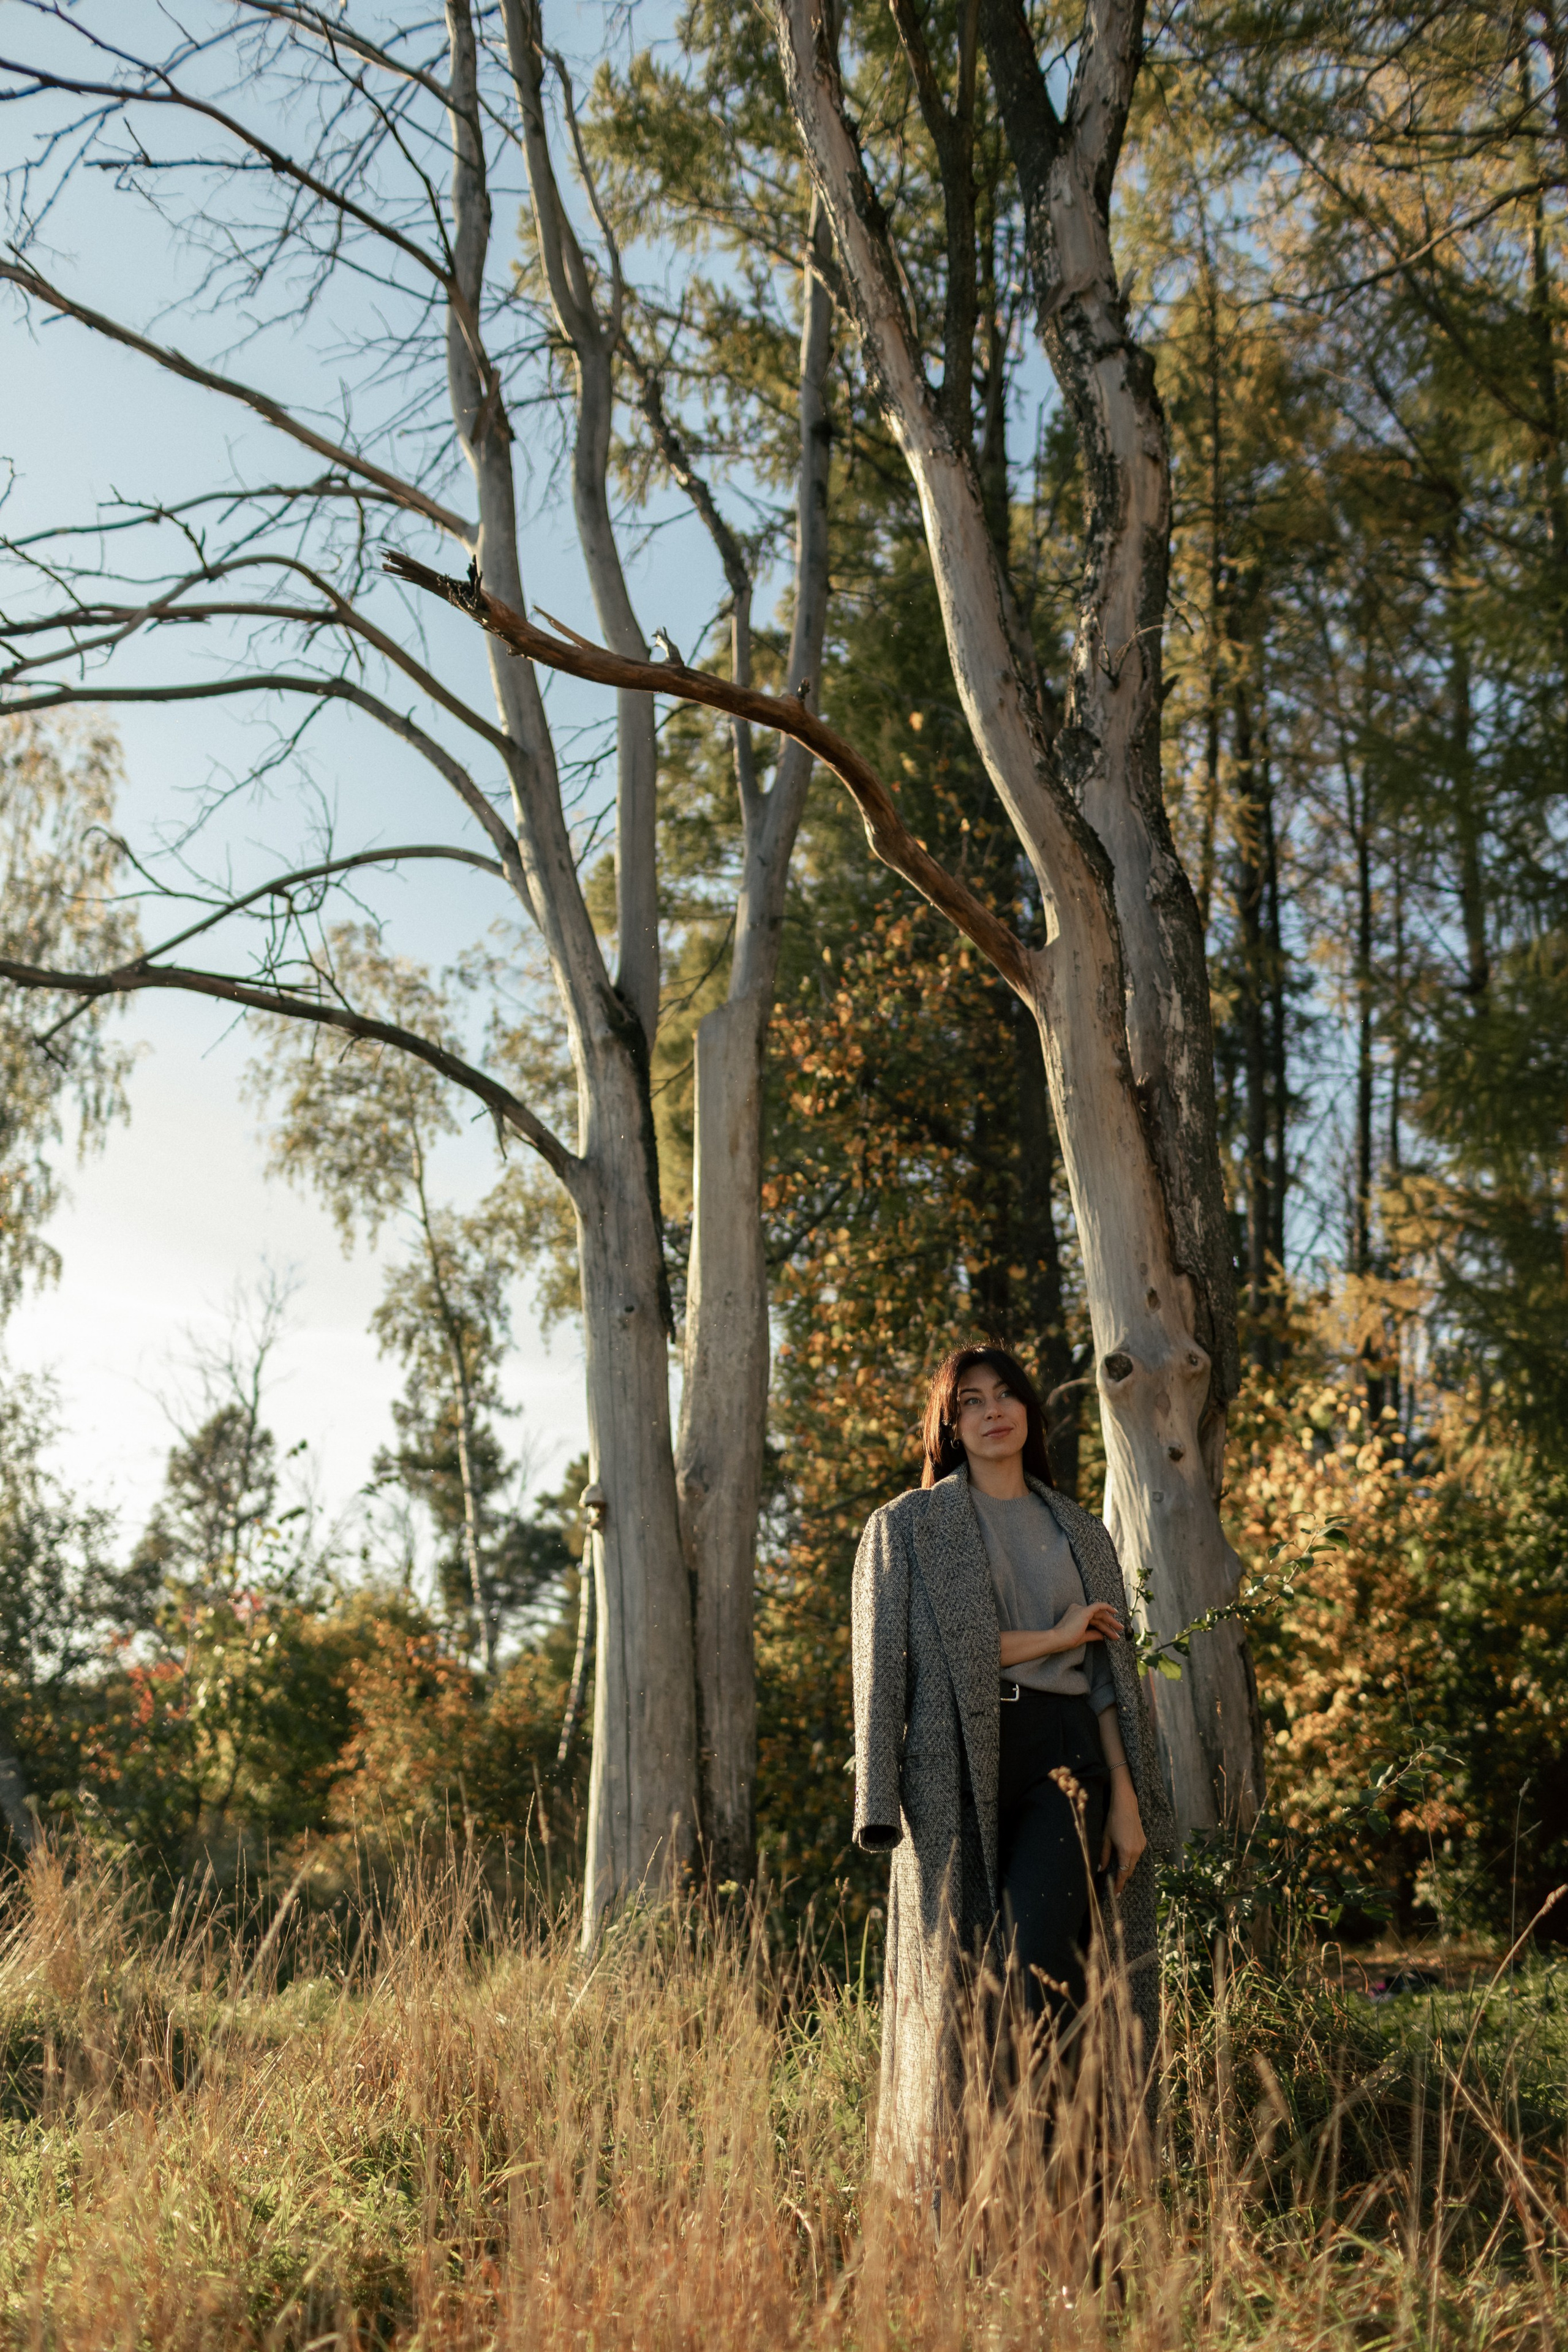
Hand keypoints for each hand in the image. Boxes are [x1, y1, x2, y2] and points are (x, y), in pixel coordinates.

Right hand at [1049, 1599, 1122, 1653]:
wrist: (1058, 1639)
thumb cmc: (1066, 1640)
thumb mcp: (1082, 1637)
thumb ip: (1092, 1634)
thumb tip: (1102, 1635)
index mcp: (1075, 1614)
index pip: (1093, 1620)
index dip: (1103, 1626)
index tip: (1111, 1631)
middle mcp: (1078, 1609)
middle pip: (1098, 1617)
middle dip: (1109, 1624)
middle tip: (1119, 1630)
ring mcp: (1081, 1609)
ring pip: (1100, 1614)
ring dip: (1111, 1622)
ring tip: (1119, 1629)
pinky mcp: (1084, 1611)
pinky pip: (1098, 1606)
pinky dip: (1107, 1607)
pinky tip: (1115, 1612)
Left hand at [1100, 1769, 1146, 1894]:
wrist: (1126, 1806)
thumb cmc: (1113, 1820)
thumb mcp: (1105, 1838)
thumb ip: (1104, 1855)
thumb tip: (1100, 1869)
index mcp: (1125, 1852)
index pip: (1122, 1874)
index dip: (1119, 1885)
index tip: (1115, 1894)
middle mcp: (1136, 1851)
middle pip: (1129, 1871)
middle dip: (1122, 1878)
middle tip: (1114, 1885)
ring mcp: (1141, 1847)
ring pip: (1133, 1864)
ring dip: (1126, 1868)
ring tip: (1117, 1871)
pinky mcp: (1143, 1842)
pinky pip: (1136, 1856)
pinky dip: (1130, 1859)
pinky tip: (1123, 1857)